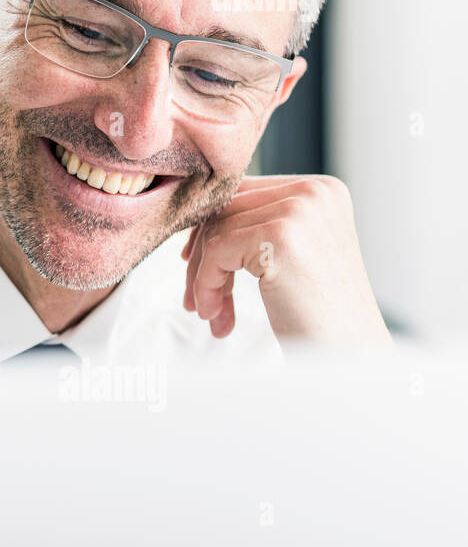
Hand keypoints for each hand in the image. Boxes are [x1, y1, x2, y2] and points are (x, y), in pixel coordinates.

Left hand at [179, 174, 392, 346]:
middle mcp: (314, 192)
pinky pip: (216, 252)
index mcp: (321, 189)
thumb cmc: (319, 314)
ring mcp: (299, 211)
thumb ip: (256, 226)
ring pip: (215, 231)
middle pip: (225, 208)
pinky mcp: (280, 237)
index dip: (210, 229)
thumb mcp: (293, 254)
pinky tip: (217, 316)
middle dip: (202, 257)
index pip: (241, 192)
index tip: (193, 262)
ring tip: (213, 314)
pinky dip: (206, 285)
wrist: (352, 357)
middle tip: (195, 299)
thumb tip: (195, 218)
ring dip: (202, 278)